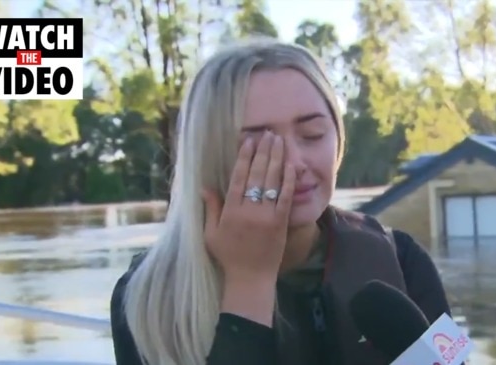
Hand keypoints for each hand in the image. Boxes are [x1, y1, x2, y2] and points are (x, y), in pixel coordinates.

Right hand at [202, 131, 295, 281]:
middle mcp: (249, 211)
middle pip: (257, 175)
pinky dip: (288, 180)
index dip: (244, 157)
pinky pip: (285, 197)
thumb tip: (204, 187)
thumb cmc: (228, 256)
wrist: (250, 279)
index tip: (249, 141)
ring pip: (272, 182)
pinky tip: (291, 165)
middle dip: (263, 152)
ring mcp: (266, 217)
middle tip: (269, 134)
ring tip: (280, 141)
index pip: (238, 178)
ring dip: (277, 159)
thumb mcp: (211, 234)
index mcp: (230, 212)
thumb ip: (211, 209)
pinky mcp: (280, 223)